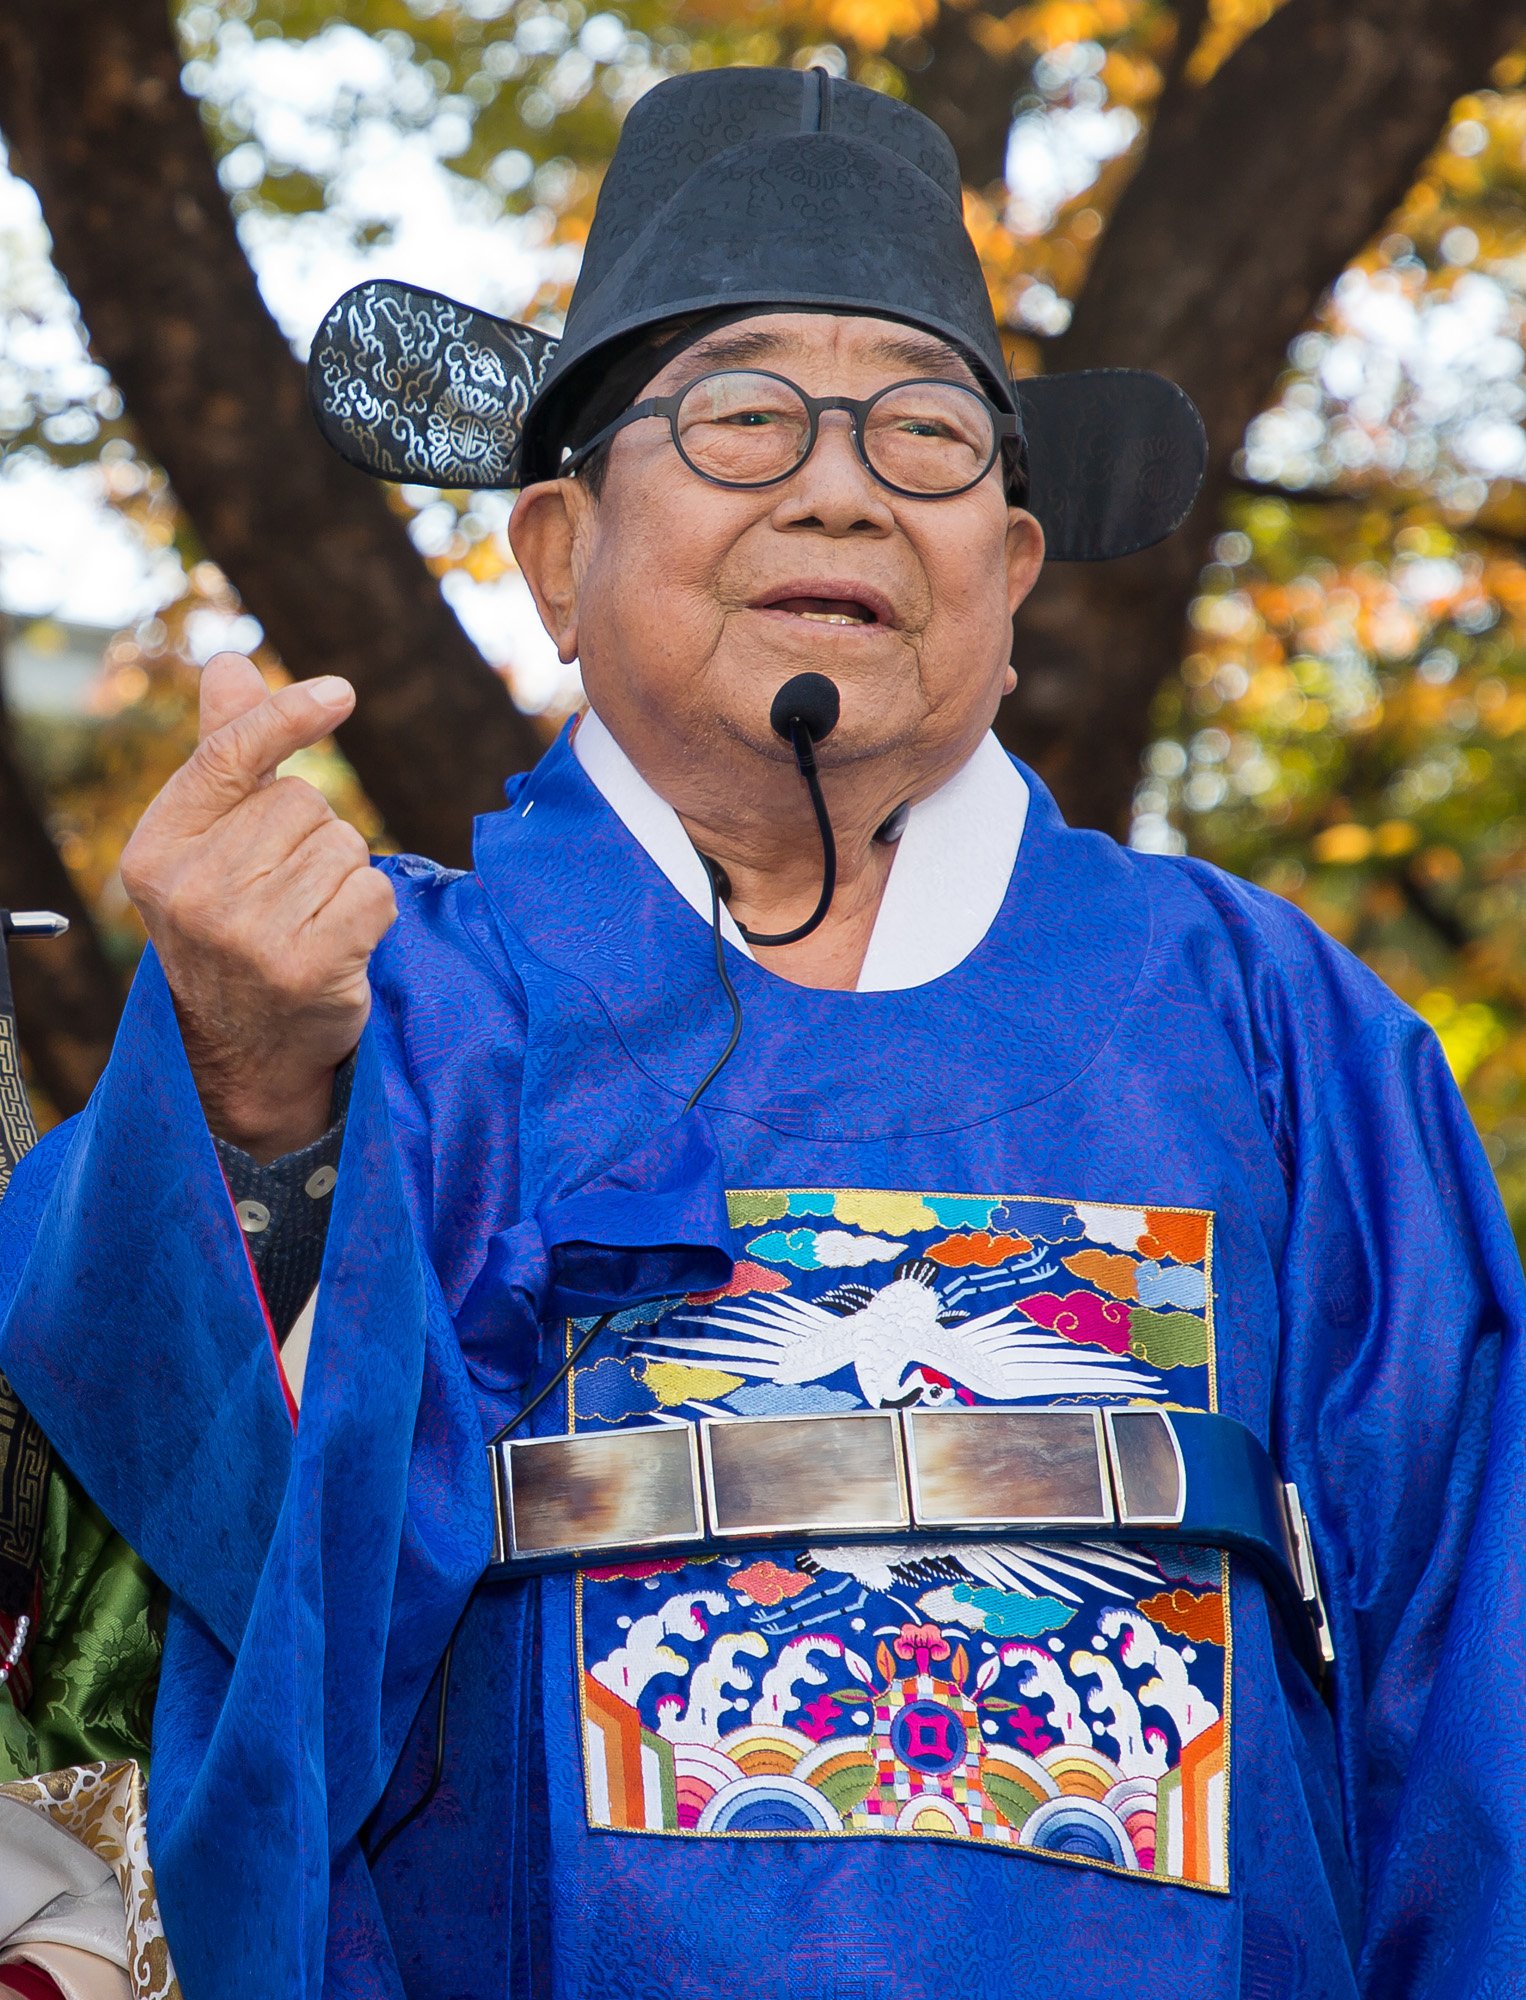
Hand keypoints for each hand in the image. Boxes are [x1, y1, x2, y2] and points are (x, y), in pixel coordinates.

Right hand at [120, 653, 396, 1160]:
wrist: (246, 1047)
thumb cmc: (235, 926)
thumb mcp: (211, 845)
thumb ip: (226, 756)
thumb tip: (230, 664)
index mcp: (157, 850)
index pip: (227, 758)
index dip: (286, 718)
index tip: (341, 692)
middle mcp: (192, 890)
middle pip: (303, 802)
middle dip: (313, 837)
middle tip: (286, 892)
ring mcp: (246, 933)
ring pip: (344, 846)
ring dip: (344, 877)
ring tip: (309, 921)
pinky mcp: (305, 966)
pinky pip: (373, 891)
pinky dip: (372, 912)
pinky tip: (340, 944)